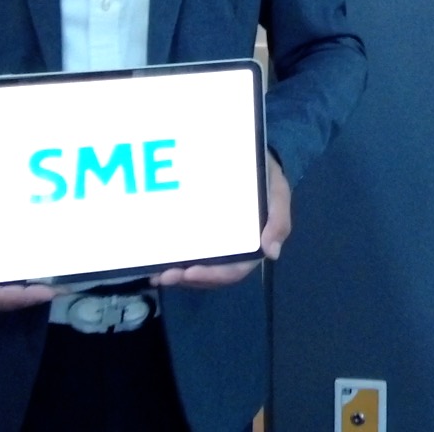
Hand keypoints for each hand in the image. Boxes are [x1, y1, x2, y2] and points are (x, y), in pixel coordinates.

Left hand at [151, 152, 290, 287]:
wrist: (249, 155)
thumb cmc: (265, 176)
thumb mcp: (277, 193)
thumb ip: (279, 220)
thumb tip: (272, 253)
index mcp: (252, 245)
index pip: (234, 269)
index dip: (213, 275)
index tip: (190, 272)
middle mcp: (233, 249)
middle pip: (212, 274)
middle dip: (188, 278)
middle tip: (164, 276)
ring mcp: (216, 241)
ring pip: (198, 267)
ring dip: (178, 274)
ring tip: (156, 274)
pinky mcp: (201, 230)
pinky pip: (189, 250)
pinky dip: (173, 259)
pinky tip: (154, 261)